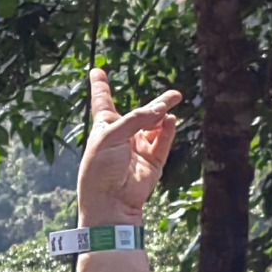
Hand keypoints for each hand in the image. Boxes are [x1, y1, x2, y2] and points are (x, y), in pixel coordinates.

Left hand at [77, 68, 180, 227]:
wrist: (111, 201)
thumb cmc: (100, 169)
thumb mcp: (109, 137)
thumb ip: (135, 120)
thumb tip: (161, 111)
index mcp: (104, 128)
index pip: (102, 102)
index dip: (100, 86)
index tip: (96, 70)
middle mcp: (122, 136)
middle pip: (141, 113)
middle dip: (156, 104)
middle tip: (174, 95)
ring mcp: (138, 149)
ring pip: (155, 126)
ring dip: (163, 115)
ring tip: (172, 104)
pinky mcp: (153, 161)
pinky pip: (163, 142)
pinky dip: (168, 131)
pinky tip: (170, 121)